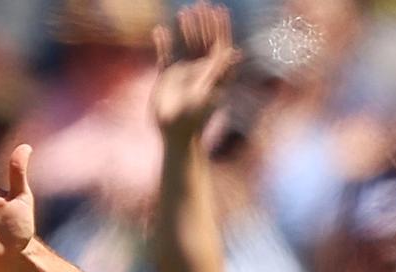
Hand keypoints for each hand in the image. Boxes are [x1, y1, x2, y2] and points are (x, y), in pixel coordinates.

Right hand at [151, 1, 240, 138]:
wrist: (175, 134)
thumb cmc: (194, 119)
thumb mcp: (207, 93)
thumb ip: (219, 72)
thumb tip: (234, 53)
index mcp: (213, 75)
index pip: (220, 46)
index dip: (221, 28)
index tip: (220, 10)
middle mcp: (200, 72)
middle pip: (204, 42)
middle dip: (204, 23)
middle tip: (202, 4)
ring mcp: (184, 73)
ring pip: (187, 45)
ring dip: (187, 29)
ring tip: (184, 11)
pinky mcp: (168, 78)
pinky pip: (166, 56)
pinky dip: (164, 43)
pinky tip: (160, 30)